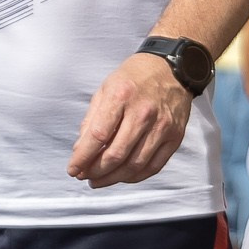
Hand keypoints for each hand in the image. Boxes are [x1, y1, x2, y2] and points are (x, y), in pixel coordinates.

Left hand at [68, 53, 192, 188]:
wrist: (172, 68)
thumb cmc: (134, 78)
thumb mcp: (106, 89)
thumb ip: (92, 120)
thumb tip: (80, 151)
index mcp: (121, 96)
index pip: (98, 136)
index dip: (82, 157)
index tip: (72, 169)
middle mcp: (143, 113)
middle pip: (116, 154)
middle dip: (95, 171)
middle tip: (84, 176)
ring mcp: (162, 126)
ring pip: (134, 165)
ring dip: (113, 178)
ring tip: (98, 180)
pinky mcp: (175, 137)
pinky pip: (154, 166)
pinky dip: (135, 177)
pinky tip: (122, 177)